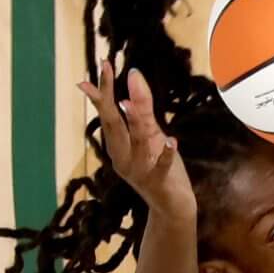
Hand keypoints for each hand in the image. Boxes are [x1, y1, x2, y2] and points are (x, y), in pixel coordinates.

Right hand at [78, 62, 192, 215]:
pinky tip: (172, 141)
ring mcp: (140, 170)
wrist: (172, 207)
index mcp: (118, 146)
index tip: (101, 65)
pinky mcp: (160, 182)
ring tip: (131, 100)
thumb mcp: (150, 138)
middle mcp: (123, 157)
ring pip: (137, 142)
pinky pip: (162, 166)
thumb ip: (141, 114)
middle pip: (114, 124)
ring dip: (134, 121)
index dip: (102, 91)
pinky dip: (166, 154)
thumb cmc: (160, 169)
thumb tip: (130, 85)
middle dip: (107, 96)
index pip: (107, 115)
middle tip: (106, 68)